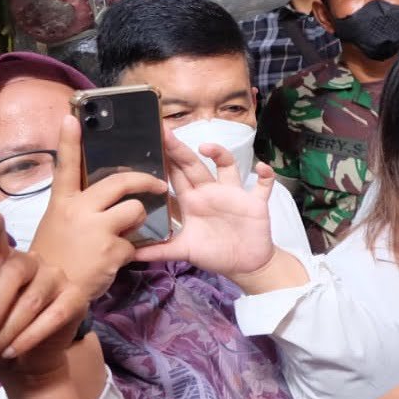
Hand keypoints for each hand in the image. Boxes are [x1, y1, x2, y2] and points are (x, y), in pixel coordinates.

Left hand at [0, 207, 85, 383]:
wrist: (31, 359)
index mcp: (2, 260)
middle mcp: (32, 261)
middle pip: (11, 273)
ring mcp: (56, 277)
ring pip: (30, 301)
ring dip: (8, 331)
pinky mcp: (76, 297)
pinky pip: (52, 316)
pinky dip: (29, 337)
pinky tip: (13, 351)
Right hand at [30, 115, 166, 302]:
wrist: (52, 291)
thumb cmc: (56, 256)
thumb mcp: (58, 223)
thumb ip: (77, 205)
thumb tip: (97, 191)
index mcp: (62, 202)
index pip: (65, 166)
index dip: (68, 141)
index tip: (72, 118)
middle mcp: (78, 210)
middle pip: (118, 182)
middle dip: (143, 180)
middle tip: (158, 182)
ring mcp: (95, 229)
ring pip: (135, 210)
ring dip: (139, 219)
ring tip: (126, 231)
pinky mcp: (112, 249)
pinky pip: (135, 241)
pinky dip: (130, 250)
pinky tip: (115, 258)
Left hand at [133, 131, 276, 276]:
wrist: (245, 265)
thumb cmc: (215, 254)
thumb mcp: (184, 252)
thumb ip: (159, 251)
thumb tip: (132, 255)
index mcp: (193, 201)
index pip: (175, 176)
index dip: (164, 160)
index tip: (152, 143)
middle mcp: (211, 192)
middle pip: (194, 165)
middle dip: (180, 149)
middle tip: (166, 133)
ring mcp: (233, 195)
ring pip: (227, 167)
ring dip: (220, 154)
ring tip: (207, 148)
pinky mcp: (255, 203)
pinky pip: (263, 185)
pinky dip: (266, 176)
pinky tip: (263, 169)